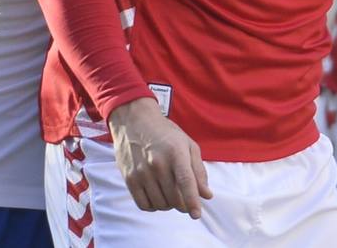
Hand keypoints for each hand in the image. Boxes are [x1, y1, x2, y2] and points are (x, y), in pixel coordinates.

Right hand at [108, 97, 212, 215]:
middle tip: (185, 199)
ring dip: (169, 205)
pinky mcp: (129, 179)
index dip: (192, 201)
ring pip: (160, 204)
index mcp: (176, 152)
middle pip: (174, 198)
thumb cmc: (166, 133)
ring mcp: (142, 172)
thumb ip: (198, 171)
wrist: (134, 121)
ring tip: (170, 194)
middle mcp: (158, 163)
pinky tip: (157, 197)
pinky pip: (143, 204)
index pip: (186, 182)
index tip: (196, 215)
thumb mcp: (188, 145)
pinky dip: (153, 206)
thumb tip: (207, 195)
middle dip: (183, 205)